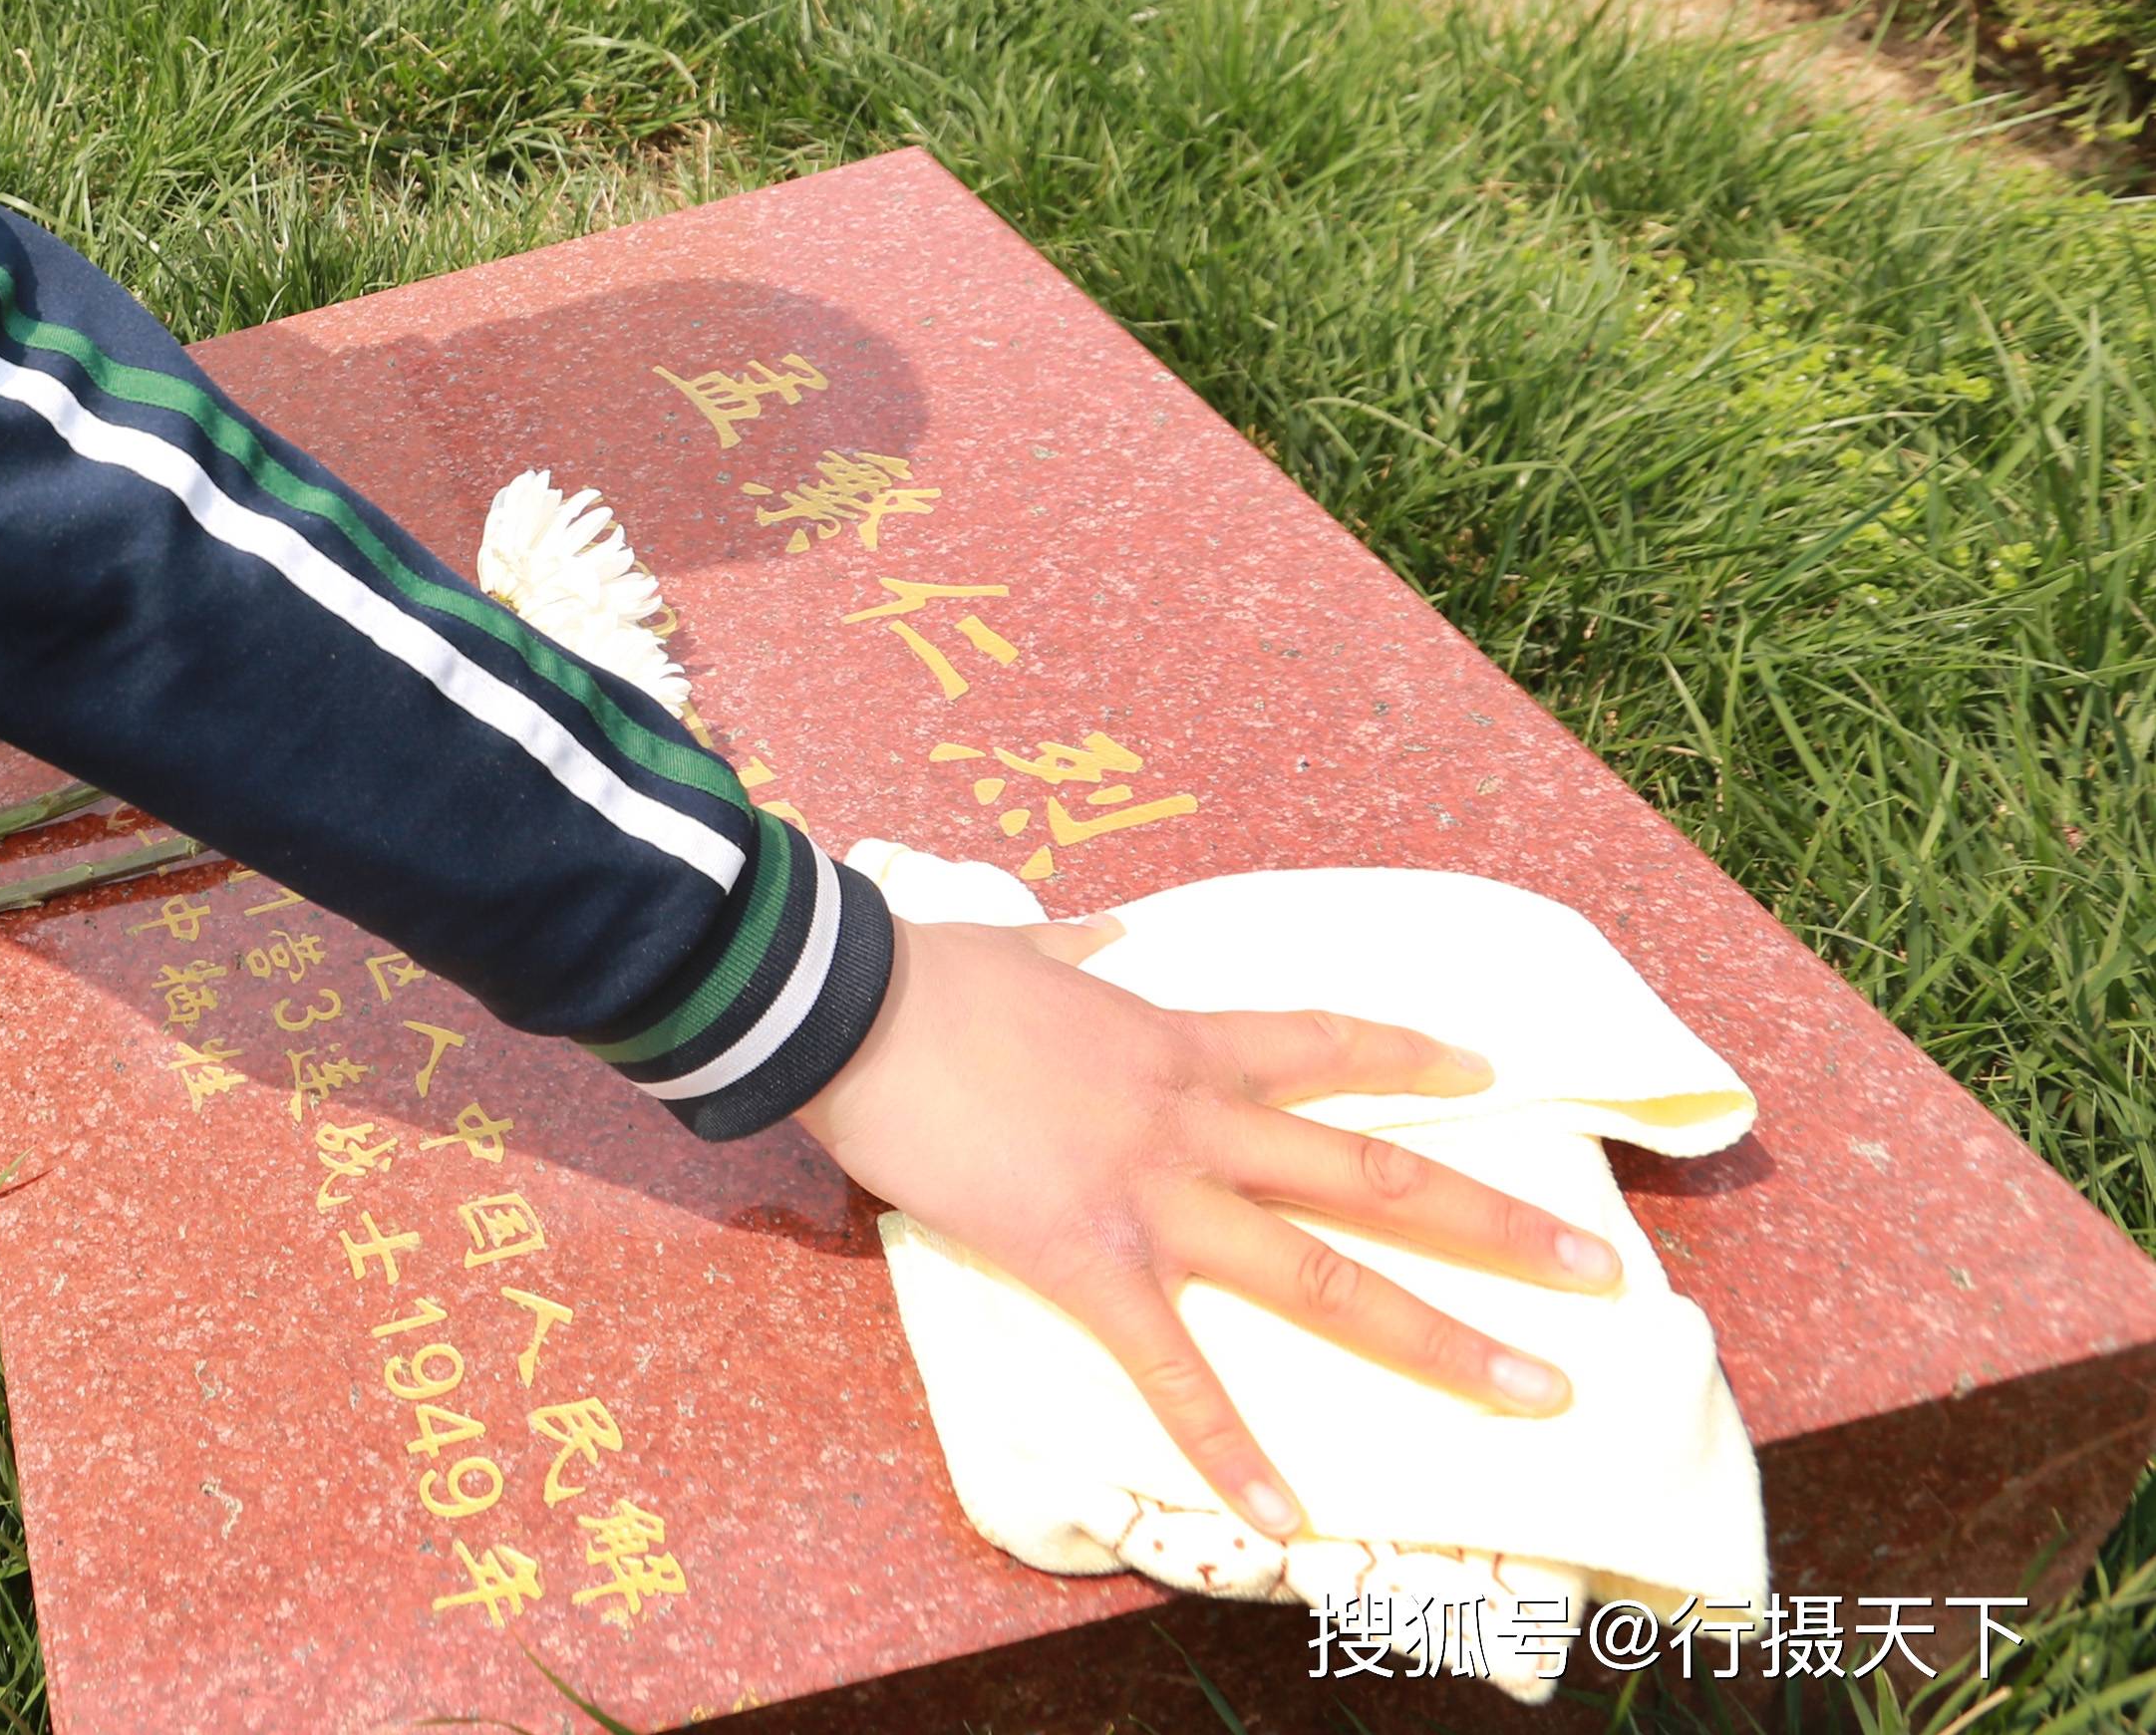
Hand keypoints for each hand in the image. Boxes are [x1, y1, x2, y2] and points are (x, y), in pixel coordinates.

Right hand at [789, 915, 1625, 1542]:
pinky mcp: (1088, 1260)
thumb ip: (1077, 952)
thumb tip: (1105, 935)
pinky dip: (1230, 1447)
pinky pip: (1173, 1370)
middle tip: (1600, 1271)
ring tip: (1540, 1389)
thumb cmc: (923, 968)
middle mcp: (1195, 1120)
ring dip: (1440, 1339)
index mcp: (1179, 1040)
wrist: (850, 1004)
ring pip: (1322, 1275)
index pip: (1323, 1043)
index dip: (1408, 1057)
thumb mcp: (1022, 947)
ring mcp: (1153, 1195)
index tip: (1486, 1072)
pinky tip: (1288, 1514)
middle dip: (1496, 1227)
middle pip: (1373, 1176)